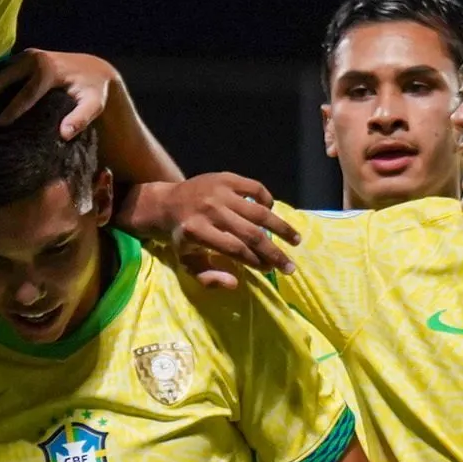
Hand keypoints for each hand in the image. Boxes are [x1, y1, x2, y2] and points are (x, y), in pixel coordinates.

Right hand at [0, 48, 115, 136]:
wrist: (92, 68)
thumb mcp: (93, 104)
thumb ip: (81, 118)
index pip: (26, 92)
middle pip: (1, 79)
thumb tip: (64, 134)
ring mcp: (22, 57)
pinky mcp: (17, 60)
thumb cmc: (93, 90)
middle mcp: (32, 59)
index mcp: (47, 69)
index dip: (12, 109)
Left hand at [130, 174, 300, 288]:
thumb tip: (234, 284)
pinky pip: (255, 188)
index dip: (255, 261)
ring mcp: (220, 191)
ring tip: (296, 240)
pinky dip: (267, 200)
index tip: (269, 270)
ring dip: (281, 227)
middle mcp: (210, 210)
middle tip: (290, 266)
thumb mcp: (187, 262)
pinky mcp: (226, 177)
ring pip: (259, 211)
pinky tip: (272, 212)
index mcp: (197, 232)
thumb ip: (208, 277)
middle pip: (251, 233)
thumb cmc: (181, 238)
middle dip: (274, 252)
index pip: (235, 249)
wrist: (166, 203)